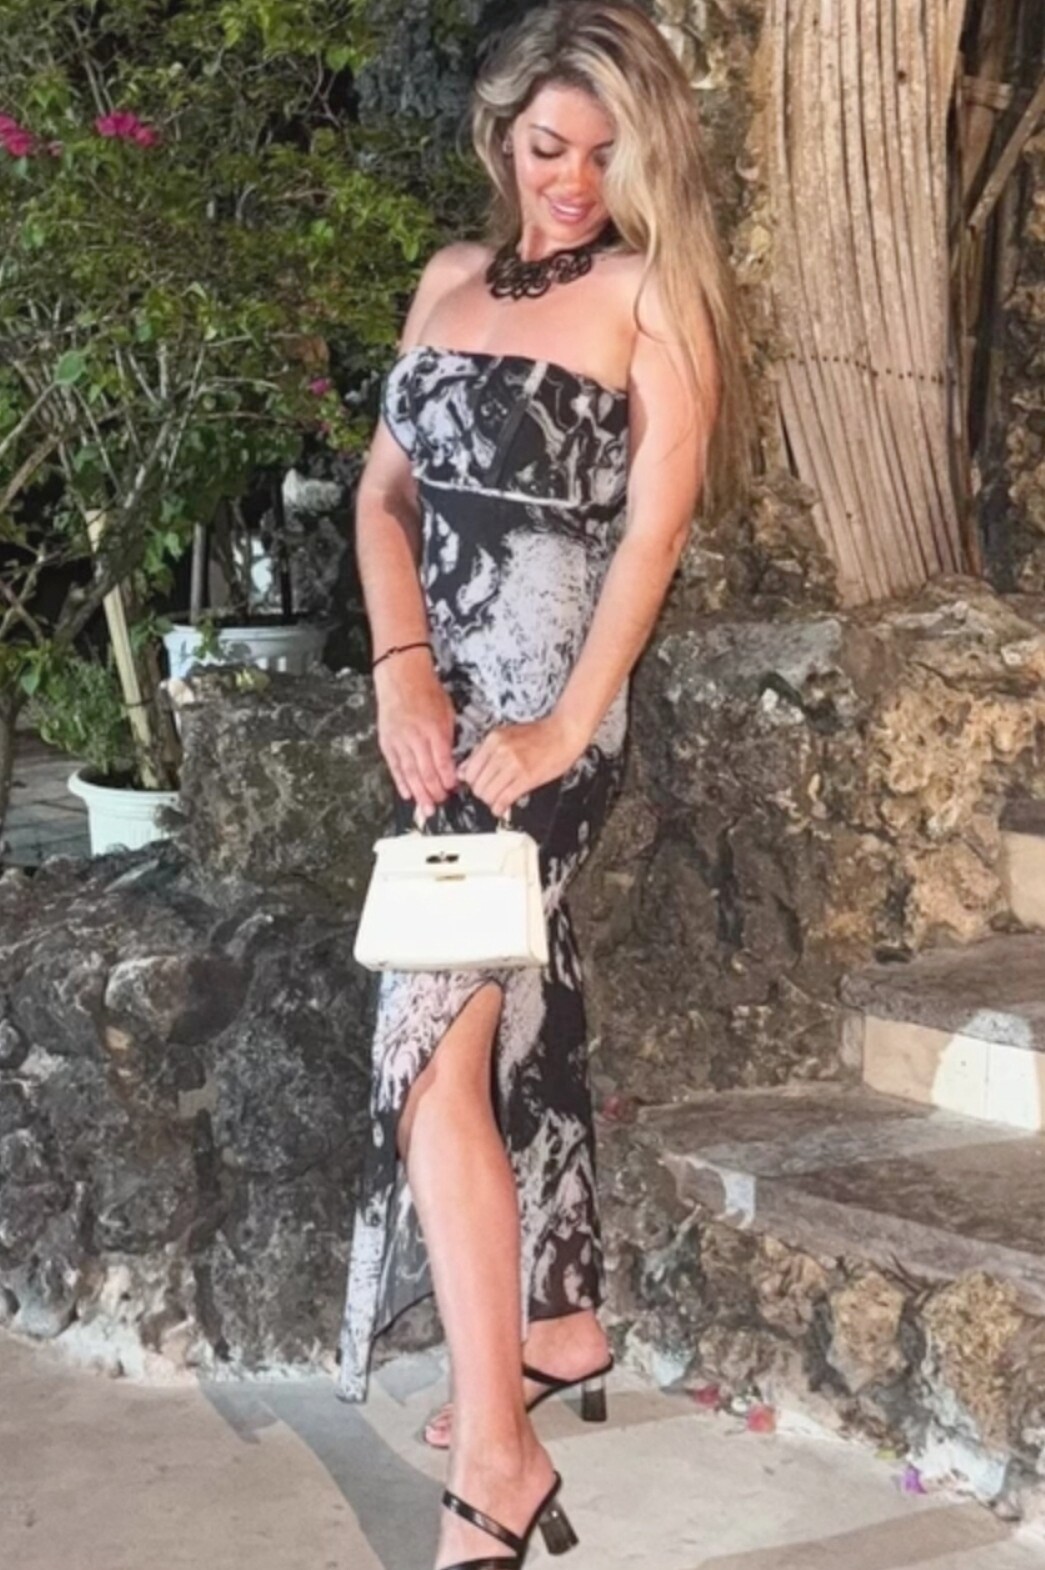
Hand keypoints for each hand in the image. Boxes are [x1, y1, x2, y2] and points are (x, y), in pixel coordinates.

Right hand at [374, 651, 456, 816]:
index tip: (453, 789)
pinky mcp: (387, 742)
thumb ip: (448, 737)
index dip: (448, 779)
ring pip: (409, 773)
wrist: (400, 677)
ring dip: (418, 793)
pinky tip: (407, 794)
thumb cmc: (426, 691)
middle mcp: (415, 737)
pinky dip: (400, 782)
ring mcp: (399, 740)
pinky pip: (394, 766)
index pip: (442, 761)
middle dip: (434, 791)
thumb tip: (452, 760)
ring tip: (425, 808)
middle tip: (440, 803)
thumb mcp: (446, 711)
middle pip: (425, 771)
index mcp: (433, 729)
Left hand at [457, 712, 586, 819]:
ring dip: (490, 801)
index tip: (478, 784)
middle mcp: (500, 751)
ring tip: (497, 799)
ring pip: (488, 794)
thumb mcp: (506, 735)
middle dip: (481, 793)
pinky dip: (499, 807)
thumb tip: (464, 770)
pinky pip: (504, 799)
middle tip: (489, 793)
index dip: (472, 782)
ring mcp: (513, 765)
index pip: (469, 770)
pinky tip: (501, 808)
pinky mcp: (526, 778)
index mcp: (493, 739)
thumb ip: (483, 751)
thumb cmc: (539, 735)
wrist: (563, 733)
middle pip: (477, 784)